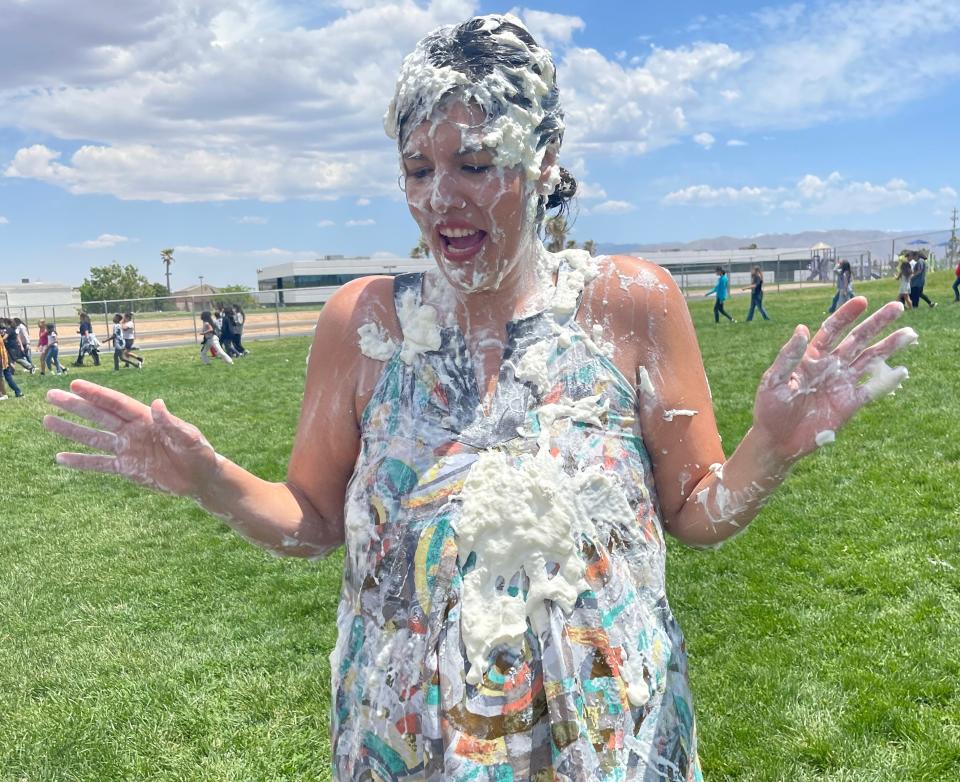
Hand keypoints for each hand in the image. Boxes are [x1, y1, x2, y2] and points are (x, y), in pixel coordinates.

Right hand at [44, 379, 219, 497]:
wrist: (201, 478)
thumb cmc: (199, 453)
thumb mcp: (189, 437)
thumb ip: (172, 423)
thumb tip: (157, 403)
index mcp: (146, 418)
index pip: (116, 403)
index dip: (96, 394)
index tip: (74, 384)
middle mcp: (132, 431)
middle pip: (99, 416)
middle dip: (75, 406)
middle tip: (50, 395)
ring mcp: (128, 449)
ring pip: (93, 438)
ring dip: (71, 430)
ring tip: (47, 420)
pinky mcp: (127, 468)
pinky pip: (99, 464)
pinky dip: (80, 462)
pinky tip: (60, 458)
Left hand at [752, 297, 915, 463]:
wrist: (777, 440)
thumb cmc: (769, 408)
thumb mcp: (773, 381)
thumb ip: (788, 357)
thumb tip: (802, 328)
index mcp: (811, 357)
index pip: (832, 330)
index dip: (846, 315)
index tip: (862, 301)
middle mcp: (830, 366)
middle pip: (858, 340)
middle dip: (877, 323)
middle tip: (897, 307)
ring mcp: (842, 383)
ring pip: (870, 360)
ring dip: (889, 347)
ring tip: (910, 334)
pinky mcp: (850, 403)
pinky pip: (872, 390)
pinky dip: (887, 381)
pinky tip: (902, 371)